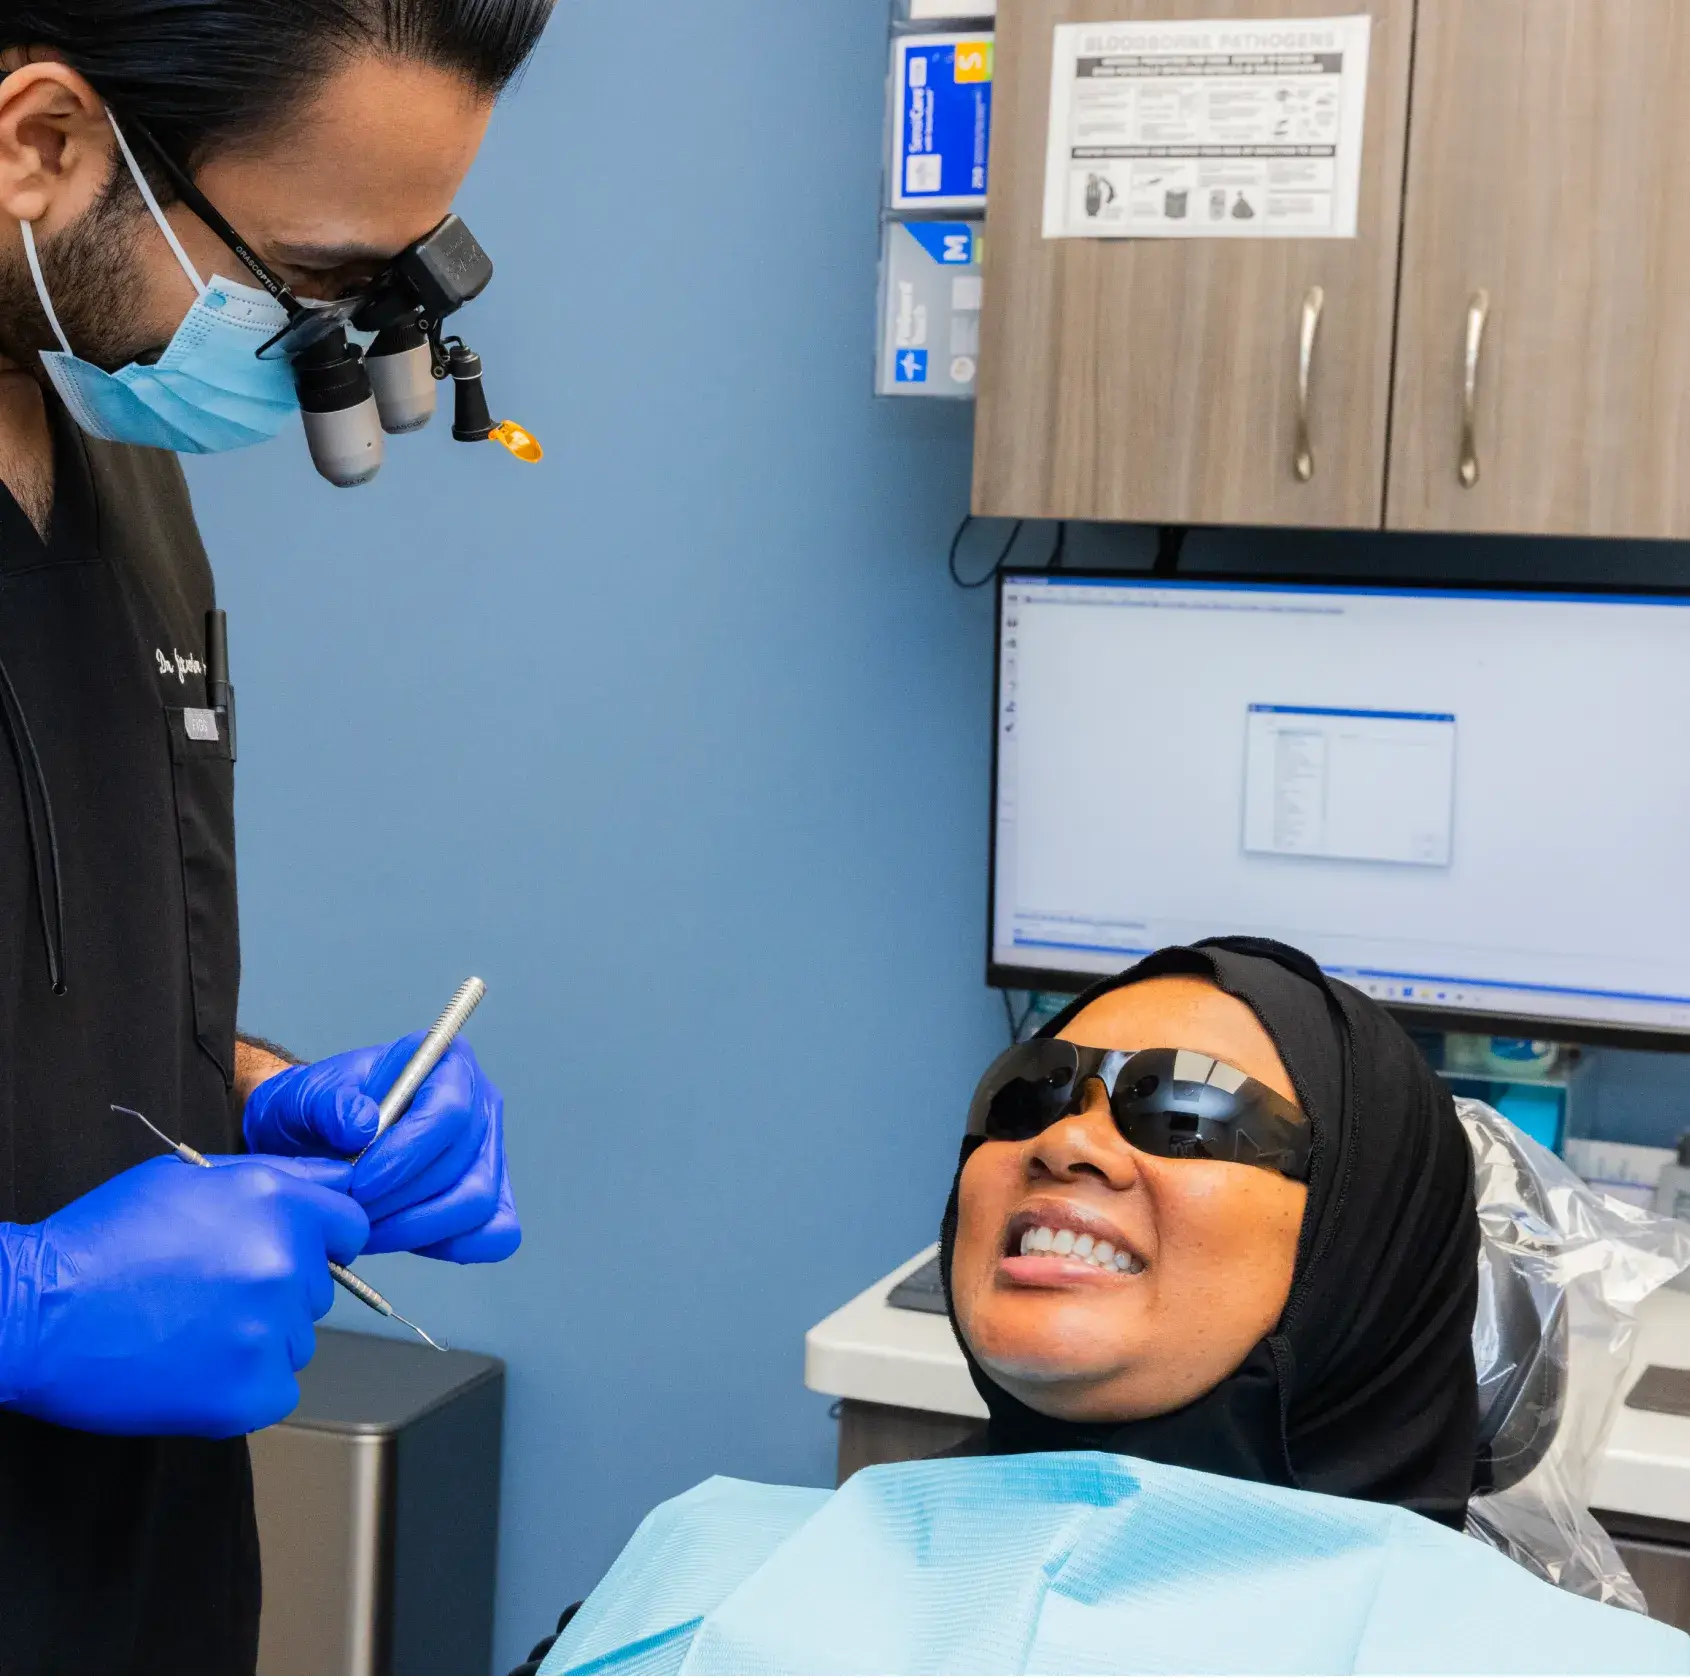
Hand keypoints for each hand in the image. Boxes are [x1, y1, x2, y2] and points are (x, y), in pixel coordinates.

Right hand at [0, 1154, 367, 1437]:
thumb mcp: (188, 1178)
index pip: (350, 1226)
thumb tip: (337, 1178)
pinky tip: (194, 1367)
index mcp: (278, 1203)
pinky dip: (245, 1386)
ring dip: (260, 1338)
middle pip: (319, 1287)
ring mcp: (270, 1332)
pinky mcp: (250, 1394)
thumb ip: (272, 1178)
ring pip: (298, 1339)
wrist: (35, 1313)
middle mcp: (284, 1264)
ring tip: (191, 1328)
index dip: (321, 1240)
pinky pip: (279, 1389)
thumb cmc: (102, 1241)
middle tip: (211, 1293)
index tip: (289, 1252)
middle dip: (279, 1289)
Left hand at [242, 1036, 519, 1263]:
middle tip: (350, 1213)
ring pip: (476, 1202)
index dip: (408, 1153)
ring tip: (363, 1227)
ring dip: (415, 1227)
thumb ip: (326, 1104)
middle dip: (401, 1199)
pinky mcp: (491, 1200)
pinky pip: (493, 1234)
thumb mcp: (303, 1097)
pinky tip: (399, 1237)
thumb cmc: (315, 1112)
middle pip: (463, 1163)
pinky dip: (448, 1245)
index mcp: (448, 1063)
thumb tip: (362, 1124)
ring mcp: (489, 1153)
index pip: (450, 1110)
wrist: (312, 1142)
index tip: (360, 1182)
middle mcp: (481, 1105)